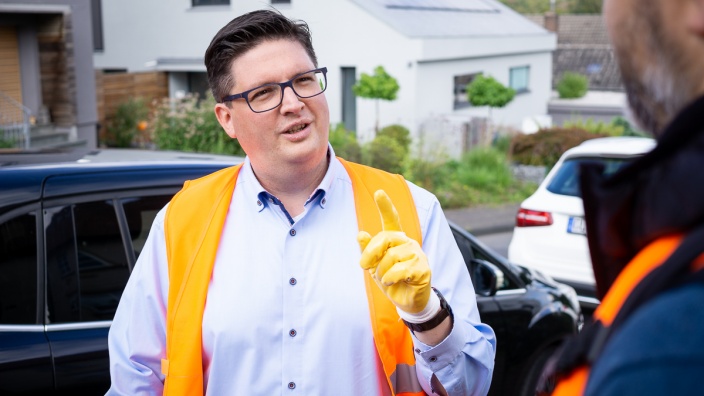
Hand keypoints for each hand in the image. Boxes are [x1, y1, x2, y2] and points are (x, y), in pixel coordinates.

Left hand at [357, 190, 430, 313]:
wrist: (407, 301)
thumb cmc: (390, 279)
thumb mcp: (374, 265)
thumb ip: (368, 250)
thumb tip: (360, 234)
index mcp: (396, 239)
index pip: (391, 219)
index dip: (385, 206)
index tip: (379, 192)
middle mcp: (408, 242)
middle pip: (385, 238)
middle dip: (370, 253)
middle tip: (364, 266)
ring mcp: (417, 254)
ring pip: (391, 256)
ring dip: (381, 271)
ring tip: (385, 278)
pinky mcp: (423, 269)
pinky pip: (401, 270)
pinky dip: (390, 278)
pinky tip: (390, 282)